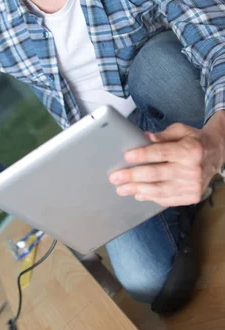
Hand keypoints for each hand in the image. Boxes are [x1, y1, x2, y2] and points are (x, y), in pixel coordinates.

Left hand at [108, 122, 222, 206]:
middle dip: (133, 176)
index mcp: (190, 150)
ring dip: (138, 190)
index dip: (143, 155)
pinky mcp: (192, 196)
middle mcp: (192, 170)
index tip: (126, 156)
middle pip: (156, 174)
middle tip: (115, 177)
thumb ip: (162, 135)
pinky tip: (138, 194)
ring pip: (160, 190)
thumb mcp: (181, 131)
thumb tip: (144, 137)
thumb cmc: (194, 141)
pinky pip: (168, 199)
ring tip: (122, 189)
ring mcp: (193, 185)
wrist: (217, 154)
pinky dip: (151, 197)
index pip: (161, 153)